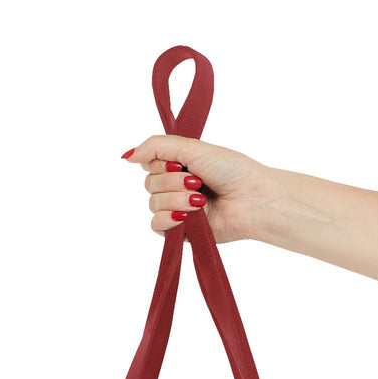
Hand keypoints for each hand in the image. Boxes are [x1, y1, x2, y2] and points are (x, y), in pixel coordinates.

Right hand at [122, 135, 273, 243]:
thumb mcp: (191, 147)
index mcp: (179, 166)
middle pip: (149, 184)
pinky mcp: (181, 231)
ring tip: (200, 200)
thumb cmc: (230, 170)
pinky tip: (186, 216)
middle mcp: (176, 187)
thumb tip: (127, 156)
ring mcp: (178, 210)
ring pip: (153, 204)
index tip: (179, 163)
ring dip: (175, 199)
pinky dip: (169, 219)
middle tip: (196, 182)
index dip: (160, 164)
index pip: (149, 163)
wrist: (250, 199)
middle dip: (171, 182)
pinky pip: (157, 226)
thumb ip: (156, 146)